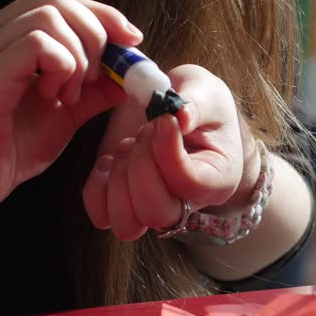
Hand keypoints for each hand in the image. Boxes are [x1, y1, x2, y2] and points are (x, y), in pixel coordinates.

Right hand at [0, 0, 141, 241]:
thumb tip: (133, 69)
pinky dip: (61, 68)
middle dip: (94, 34)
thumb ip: (97, 87)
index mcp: (2, 35)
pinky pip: (36, 45)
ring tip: (68, 95)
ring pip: (49, 17)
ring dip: (77, 57)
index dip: (102, 14)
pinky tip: (53, 98)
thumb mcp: (67, 111)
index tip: (131, 41)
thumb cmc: (11, 149)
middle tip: (92, 80)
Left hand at [82, 65, 258, 240]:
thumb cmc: (201, 102)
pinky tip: (109, 159)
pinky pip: (102, 216)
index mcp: (218, 179)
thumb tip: (178, 117)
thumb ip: (197, 103)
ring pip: (128, 224)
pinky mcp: (126, 203)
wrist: (179, 112)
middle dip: (140, 167)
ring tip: (128, 145)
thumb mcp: (206, 91)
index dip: (167, 151)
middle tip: (145, 131)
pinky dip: (97, 187)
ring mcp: (155, 207)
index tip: (163, 119)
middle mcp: (188, 203)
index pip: (189, 183)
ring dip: (118, 180)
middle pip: (156, 213)